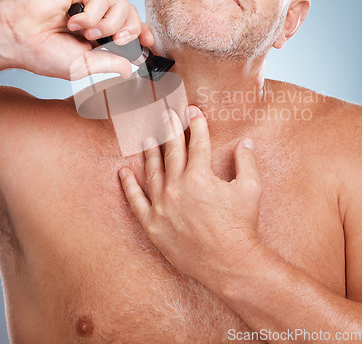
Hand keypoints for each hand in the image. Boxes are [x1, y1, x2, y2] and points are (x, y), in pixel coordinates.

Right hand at [0, 0, 153, 78]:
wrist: (18, 39)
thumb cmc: (45, 54)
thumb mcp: (84, 66)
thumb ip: (110, 63)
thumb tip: (132, 69)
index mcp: (101, 38)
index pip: (131, 31)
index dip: (143, 35)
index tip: (150, 43)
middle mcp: (98, 19)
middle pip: (131, 15)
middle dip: (131, 29)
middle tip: (118, 40)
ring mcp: (89, 4)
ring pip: (120, 5)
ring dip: (109, 24)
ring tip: (87, 34)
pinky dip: (90, 15)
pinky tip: (72, 22)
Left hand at [119, 106, 261, 290]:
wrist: (230, 264)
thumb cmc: (241, 226)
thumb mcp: (251, 189)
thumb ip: (247, 161)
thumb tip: (246, 142)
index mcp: (200, 176)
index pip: (197, 143)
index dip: (196, 124)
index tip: (192, 111)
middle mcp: (177, 187)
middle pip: (172, 151)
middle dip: (171, 130)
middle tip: (167, 114)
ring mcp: (162, 206)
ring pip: (153, 171)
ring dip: (150, 152)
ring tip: (148, 138)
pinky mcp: (153, 225)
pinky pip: (136, 201)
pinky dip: (128, 186)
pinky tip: (123, 172)